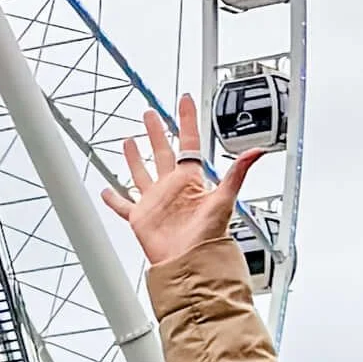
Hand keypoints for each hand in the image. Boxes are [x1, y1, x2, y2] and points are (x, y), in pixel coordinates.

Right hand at [102, 95, 262, 272]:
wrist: (189, 261)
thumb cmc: (209, 236)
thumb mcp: (224, 199)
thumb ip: (238, 173)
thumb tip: (257, 151)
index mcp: (191, 179)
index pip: (188, 142)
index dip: (186, 120)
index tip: (184, 100)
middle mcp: (172, 187)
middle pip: (162, 152)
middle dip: (156, 132)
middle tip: (150, 114)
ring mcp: (155, 201)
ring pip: (141, 173)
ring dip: (134, 157)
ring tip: (129, 141)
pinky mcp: (141, 216)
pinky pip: (124, 205)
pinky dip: (113, 199)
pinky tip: (105, 190)